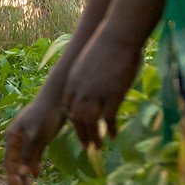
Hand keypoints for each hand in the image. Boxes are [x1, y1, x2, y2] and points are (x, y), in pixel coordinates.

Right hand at [3, 88, 67, 184]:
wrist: (60, 98)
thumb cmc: (46, 115)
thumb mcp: (37, 136)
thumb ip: (28, 155)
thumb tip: (21, 173)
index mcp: (13, 136)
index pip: (9, 161)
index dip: (12, 177)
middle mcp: (18, 137)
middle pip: (15, 162)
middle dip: (17, 178)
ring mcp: (29, 137)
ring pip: (24, 159)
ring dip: (25, 174)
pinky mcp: (40, 136)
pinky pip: (33, 154)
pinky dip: (34, 164)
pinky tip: (37, 174)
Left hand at [65, 34, 142, 148]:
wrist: (116, 36)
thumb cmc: (106, 44)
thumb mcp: (87, 61)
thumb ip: (86, 74)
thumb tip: (91, 80)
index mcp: (73, 80)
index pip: (67, 106)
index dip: (72, 119)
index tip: (78, 128)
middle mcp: (80, 89)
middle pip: (76, 118)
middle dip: (80, 134)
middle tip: (87, 146)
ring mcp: (95, 93)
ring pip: (89, 122)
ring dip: (92, 137)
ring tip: (98, 147)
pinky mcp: (112, 95)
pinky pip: (108, 118)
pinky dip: (109, 129)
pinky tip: (113, 136)